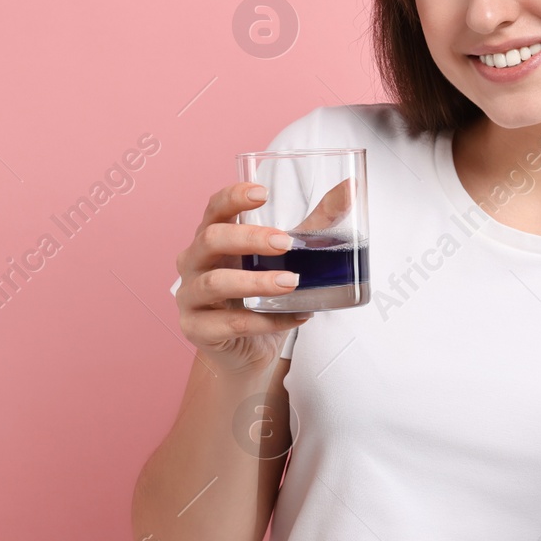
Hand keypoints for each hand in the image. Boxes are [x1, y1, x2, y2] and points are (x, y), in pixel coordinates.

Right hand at [173, 182, 314, 374]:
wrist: (247, 351)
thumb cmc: (261, 296)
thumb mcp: (288, 257)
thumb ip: (315, 225)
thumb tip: (350, 189)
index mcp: (213, 238)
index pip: (215, 208)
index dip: (233, 197)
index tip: (262, 193)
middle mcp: (195, 263)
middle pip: (210, 239)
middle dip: (249, 238)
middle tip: (285, 243)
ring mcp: (190, 297)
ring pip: (214, 282)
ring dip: (255, 281)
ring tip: (291, 282)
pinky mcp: (197, 329)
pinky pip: (230, 323)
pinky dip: (265, 320)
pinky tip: (294, 317)